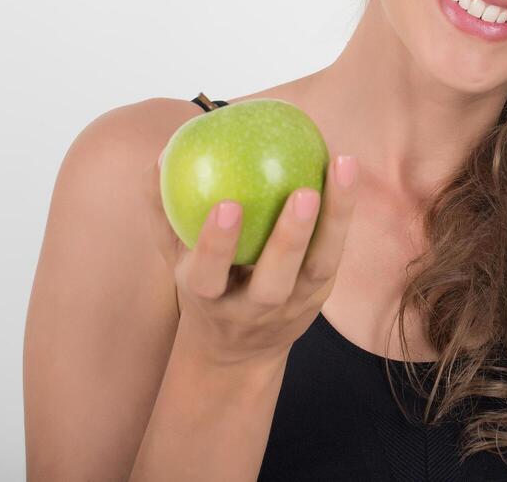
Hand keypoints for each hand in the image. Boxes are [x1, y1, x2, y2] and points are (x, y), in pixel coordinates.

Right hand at [139, 142, 358, 368]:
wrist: (239, 348)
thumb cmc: (205, 283)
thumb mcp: (176, 256)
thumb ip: (163, 211)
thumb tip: (159, 157)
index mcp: (207, 296)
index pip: (208, 276)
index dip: (217, 246)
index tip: (227, 205)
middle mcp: (252, 308)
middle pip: (273, 284)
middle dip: (289, 242)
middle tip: (304, 192)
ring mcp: (292, 305)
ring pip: (317, 267)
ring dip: (334, 219)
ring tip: (342, 166)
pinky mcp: (320, 294)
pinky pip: (334, 252)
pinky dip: (343, 213)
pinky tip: (347, 170)